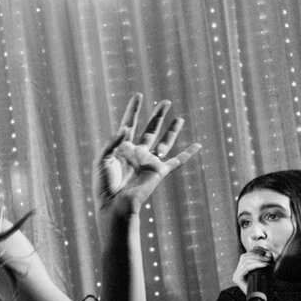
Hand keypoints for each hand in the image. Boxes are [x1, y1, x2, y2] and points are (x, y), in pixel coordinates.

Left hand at [93, 94, 201, 222]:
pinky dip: (188, 154)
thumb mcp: (102, 160)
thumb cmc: (105, 184)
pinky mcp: (159, 171)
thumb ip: (113, 142)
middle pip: (150, 130)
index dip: (133, 110)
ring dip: (172, 130)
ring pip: (164, 142)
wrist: (114, 204)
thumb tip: (126, 128)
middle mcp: (137, 153)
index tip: (138, 95)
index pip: (129, 124)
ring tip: (179, 118)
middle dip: (157, 116)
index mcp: (122, 149)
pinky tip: (198, 146)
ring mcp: (149, 162)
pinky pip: (176, 161)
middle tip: (165, 102)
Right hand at [233, 247, 273, 293]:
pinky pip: (246, 268)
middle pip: (244, 257)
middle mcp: (237, 272)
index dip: (255, 252)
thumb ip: (266, 261)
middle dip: (257, 256)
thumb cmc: (266, 285)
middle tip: (268, 259)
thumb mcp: (266, 270)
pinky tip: (264, 265)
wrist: (264, 298)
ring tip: (267, 262)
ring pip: (245, 261)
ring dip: (258, 260)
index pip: (245, 256)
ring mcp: (236, 275)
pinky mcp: (237, 279)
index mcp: (242, 269)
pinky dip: (256, 265)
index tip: (266, 253)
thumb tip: (268, 252)